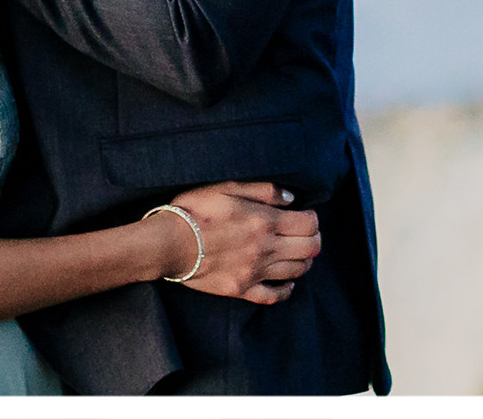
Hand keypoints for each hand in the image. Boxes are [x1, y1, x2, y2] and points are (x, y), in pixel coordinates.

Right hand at [158, 183, 320, 304]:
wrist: (169, 243)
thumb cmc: (195, 210)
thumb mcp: (228, 187)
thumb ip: (263, 191)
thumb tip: (290, 198)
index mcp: (265, 222)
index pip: (308, 224)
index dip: (312, 219)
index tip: (305, 215)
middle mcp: (265, 249)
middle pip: (309, 249)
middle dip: (314, 239)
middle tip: (306, 234)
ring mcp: (255, 272)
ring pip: (296, 271)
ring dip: (303, 261)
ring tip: (298, 252)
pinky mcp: (242, 289)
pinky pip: (273, 296)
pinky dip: (285, 290)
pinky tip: (287, 283)